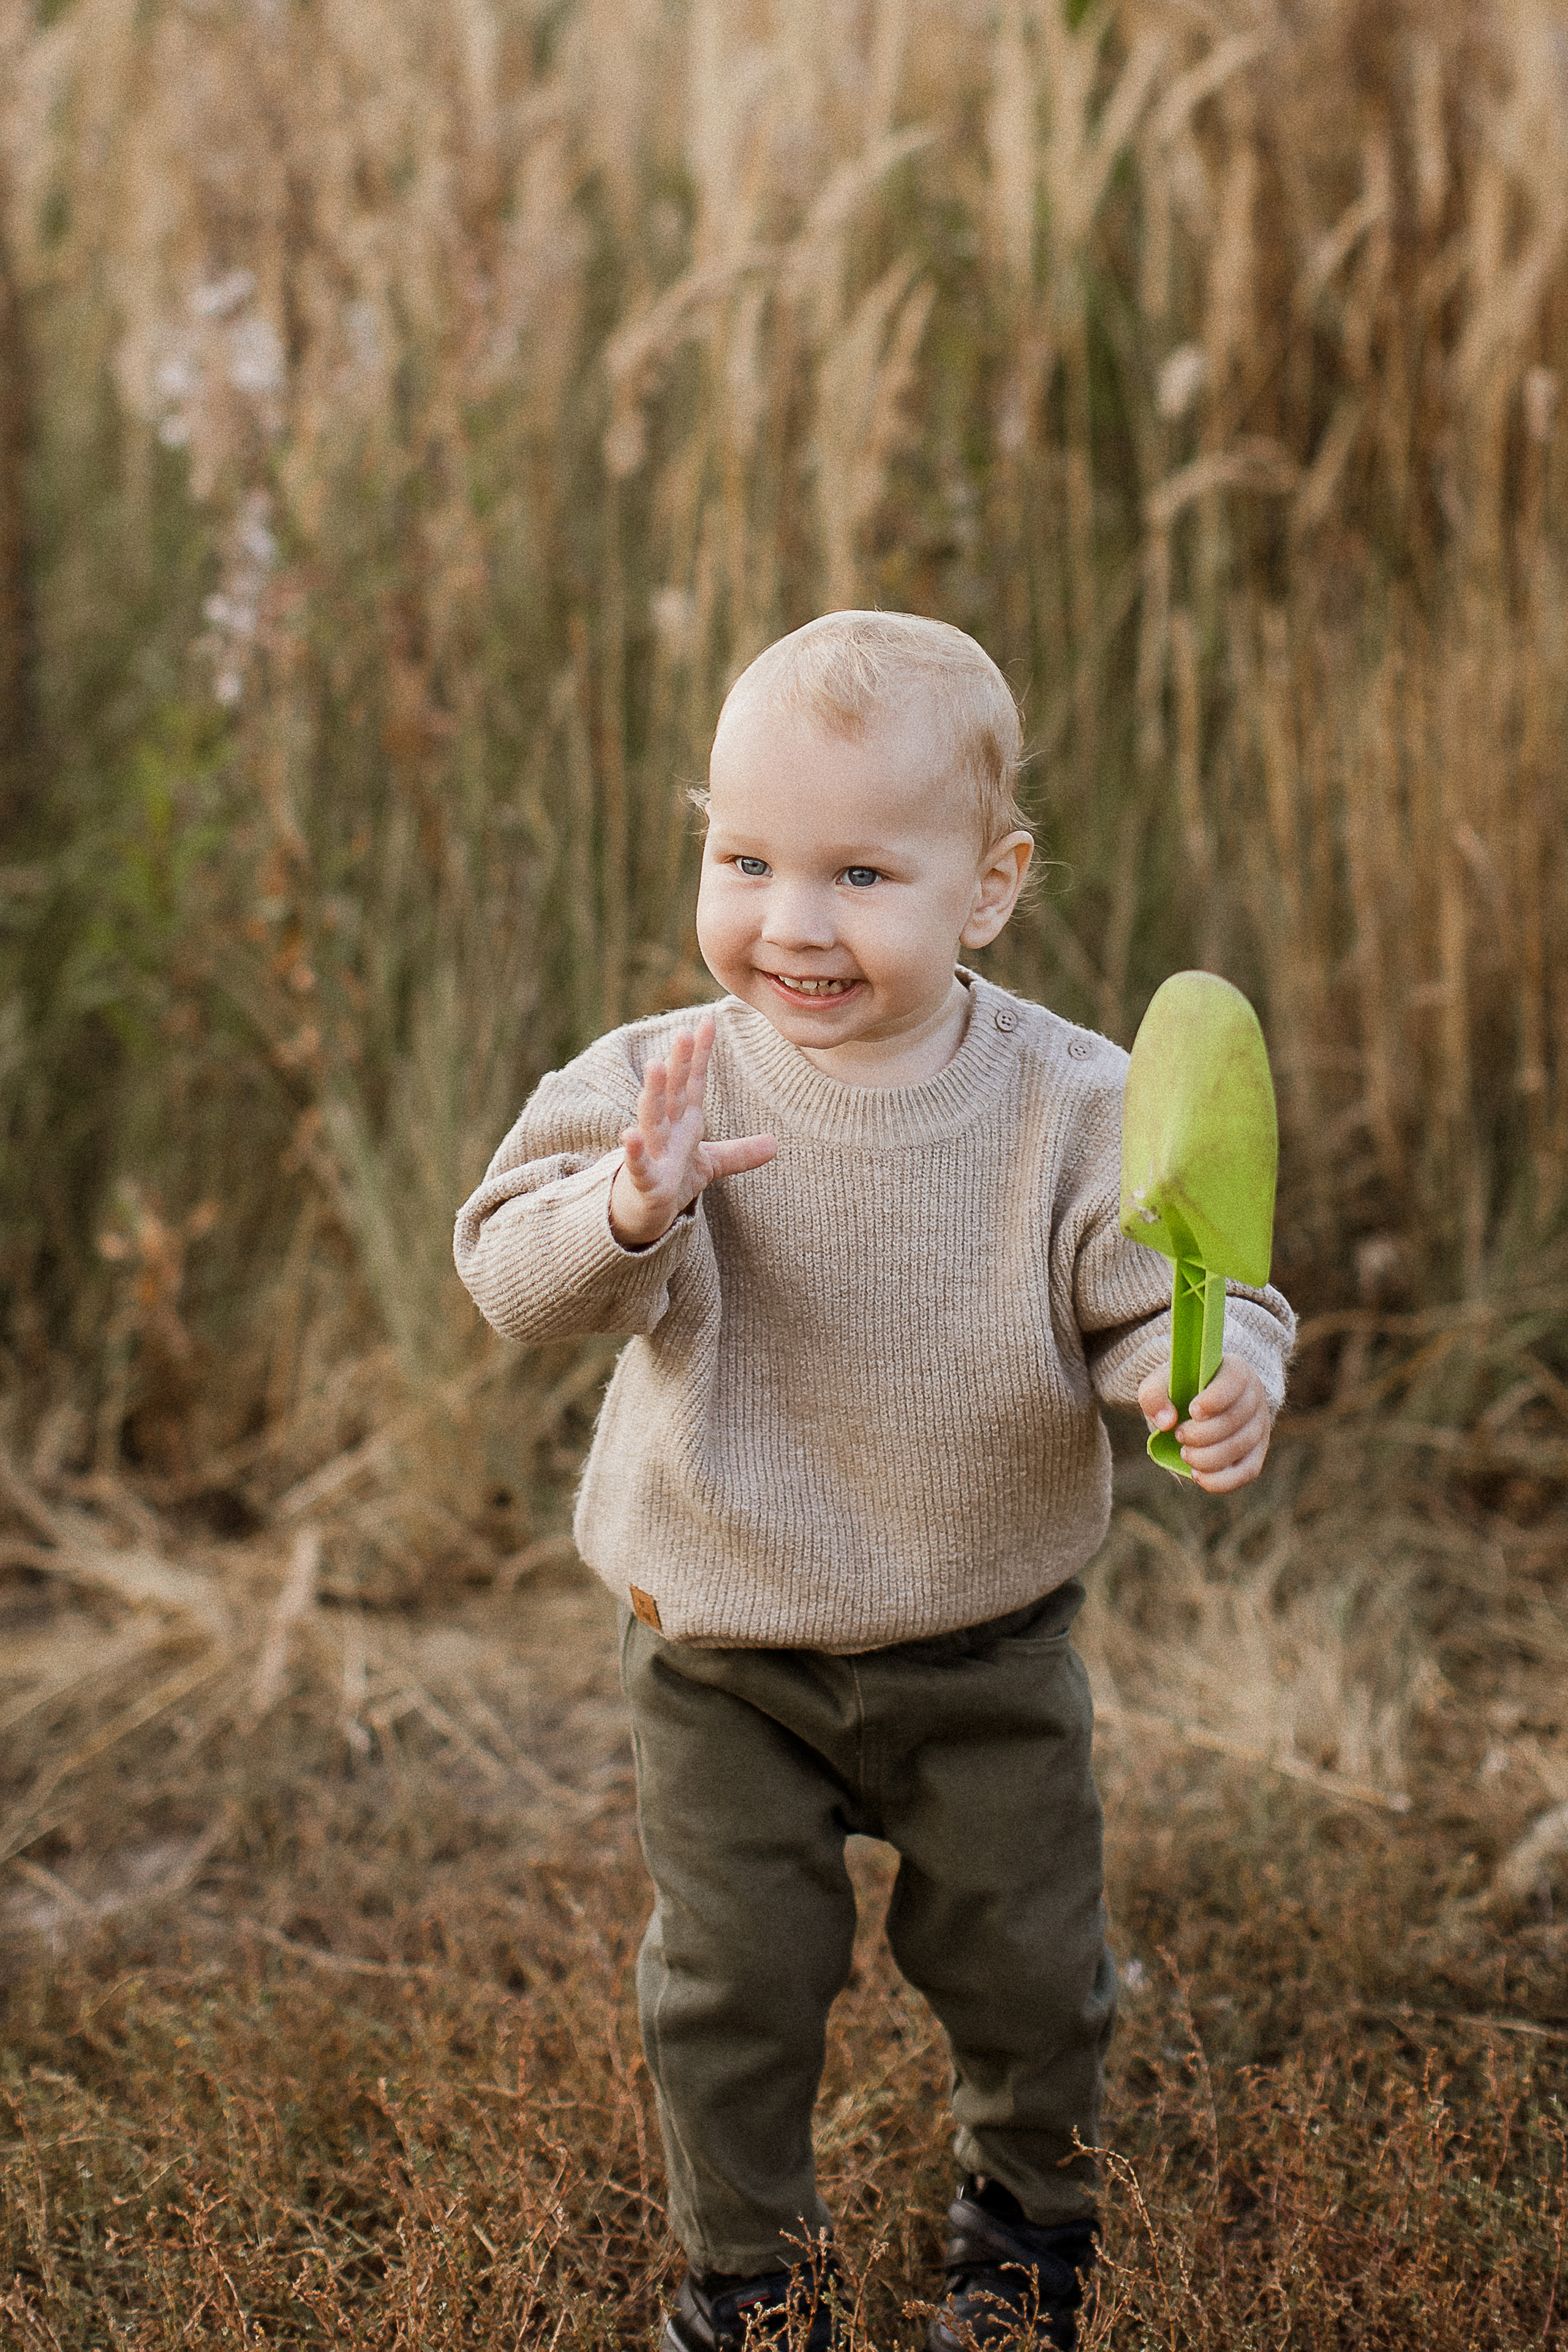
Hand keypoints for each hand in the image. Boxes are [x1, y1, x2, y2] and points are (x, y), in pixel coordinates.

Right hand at [608, 1015, 775, 1247]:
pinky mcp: (642, 1181)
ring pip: (650, 1119)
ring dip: (653, 1093)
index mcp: (683, 1123)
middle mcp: (665, 1131)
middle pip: (672, 1093)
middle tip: (683, 1032)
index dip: (699, 1055)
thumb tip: (775, 1144)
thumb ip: (739, 1153)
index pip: (691, 1083)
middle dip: (677, 1063)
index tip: (706, 1023)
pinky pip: (637, 1164)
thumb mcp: (709, 1164)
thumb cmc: (670, 1180)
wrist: (641, 1213)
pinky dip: (634, 1151)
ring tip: (655, 1066)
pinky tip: (629, 1135)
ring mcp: (651, 1153)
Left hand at [1138, 1354, 1271, 1491]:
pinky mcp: (1256, 1453)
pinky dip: (1221, 1479)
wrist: (1197, 1405)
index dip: (1215, 1399)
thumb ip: (1154, 1394)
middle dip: (1202, 1434)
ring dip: (1208, 1457)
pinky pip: (1246, 1472)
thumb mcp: (1161, 1382)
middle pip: (1234, 1419)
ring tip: (1185, 1454)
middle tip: (1179, 1435)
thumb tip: (1165, 1422)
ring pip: (1240, 1447)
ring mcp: (1259, 1427)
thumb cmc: (1180, 1389)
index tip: (1192, 1411)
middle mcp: (1254, 1398)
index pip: (1234, 1381)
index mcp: (1235, 1371)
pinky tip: (1197, 1475)